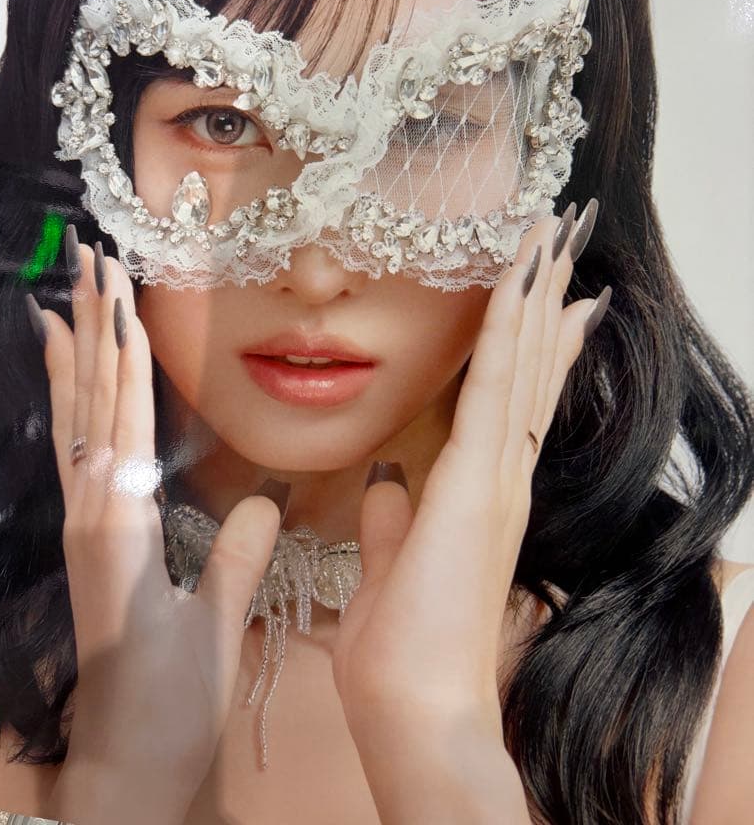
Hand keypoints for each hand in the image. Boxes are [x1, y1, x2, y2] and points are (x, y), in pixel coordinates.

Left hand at [28, 226, 287, 823]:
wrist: (126, 767)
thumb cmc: (173, 704)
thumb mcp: (212, 633)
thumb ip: (238, 559)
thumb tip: (270, 495)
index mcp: (122, 525)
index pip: (124, 416)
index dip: (124, 350)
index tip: (119, 289)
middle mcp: (92, 514)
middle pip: (90, 401)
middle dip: (90, 328)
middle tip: (88, 260)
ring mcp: (83, 525)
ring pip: (74, 421)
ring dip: (74, 355)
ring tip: (67, 296)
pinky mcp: (88, 539)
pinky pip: (74, 453)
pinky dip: (68, 406)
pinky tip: (68, 382)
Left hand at [331, 202, 607, 744]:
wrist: (416, 709)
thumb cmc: (404, 652)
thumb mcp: (387, 567)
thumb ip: (389, 522)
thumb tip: (384, 482)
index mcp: (483, 494)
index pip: (516, 401)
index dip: (535, 343)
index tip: (551, 295)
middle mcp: (503, 478)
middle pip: (532, 372)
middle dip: (546, 303)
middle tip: (564, 242)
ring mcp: (498, 478)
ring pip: (523, 367)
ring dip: (535, 297)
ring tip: (554, 237)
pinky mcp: (479, 483)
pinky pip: (496, 389)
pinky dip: (509, 332)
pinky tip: (522, 284)